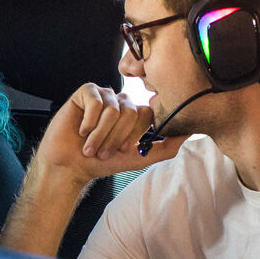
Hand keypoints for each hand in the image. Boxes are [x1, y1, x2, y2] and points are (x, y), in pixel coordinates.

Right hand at [34, 83, 187, 182]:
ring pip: (113, 111)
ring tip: (89, 145)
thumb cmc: (101, 162)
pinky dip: (89, 122)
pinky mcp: (86, 92)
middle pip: (131, 113)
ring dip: (100, 134)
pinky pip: (96, 102)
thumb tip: (188, 135)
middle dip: (116, 138)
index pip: (147, 115)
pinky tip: (81, 130)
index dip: (134, 135)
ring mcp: (104, 95)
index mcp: (134, 114)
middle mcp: (121, 102)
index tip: (122, 150)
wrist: (70, 166)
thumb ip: (165, 148)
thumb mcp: (138, 158)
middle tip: (103, 151)